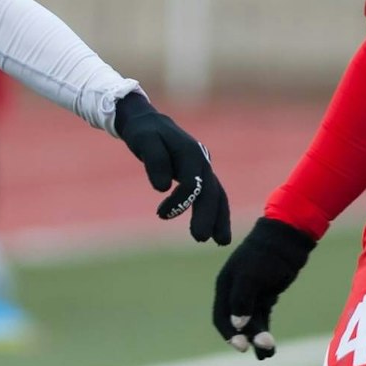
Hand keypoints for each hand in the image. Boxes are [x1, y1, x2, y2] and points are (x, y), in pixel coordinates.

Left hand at [114, 91, 230, 243]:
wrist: (149, 123)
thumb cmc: (144, 133)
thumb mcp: (143, 141)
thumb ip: (154, 160)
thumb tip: (162, 187)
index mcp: (190, 151)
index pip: (192, 181)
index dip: (180, 200)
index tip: (161, 214)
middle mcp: (202, 160)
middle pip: (210, 190)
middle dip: (208, 215)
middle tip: (199, 239)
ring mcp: (203, 167)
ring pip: (217, 194)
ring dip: (219, 218)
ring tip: (221, 242)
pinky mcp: (200, 175)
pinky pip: (212, 195)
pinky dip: (216, 213)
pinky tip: (215, 233)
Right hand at [211, 216, 315, 358]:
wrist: (286, 239)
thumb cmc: (265, 255)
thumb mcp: (250, 275)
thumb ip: (241, 300)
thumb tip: (237, 324)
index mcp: (225, 286)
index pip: (221, 317)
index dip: (229, 334)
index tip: (242, 346)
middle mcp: (234, 293)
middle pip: (236, 323)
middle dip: (248, 337)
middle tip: (262, 349)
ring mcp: (250, 295)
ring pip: (250, 323)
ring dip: (258, 338)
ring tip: (269, 352)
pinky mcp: (265, 297)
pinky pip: (262, 319)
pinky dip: (264, 331)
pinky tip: (271, 347)